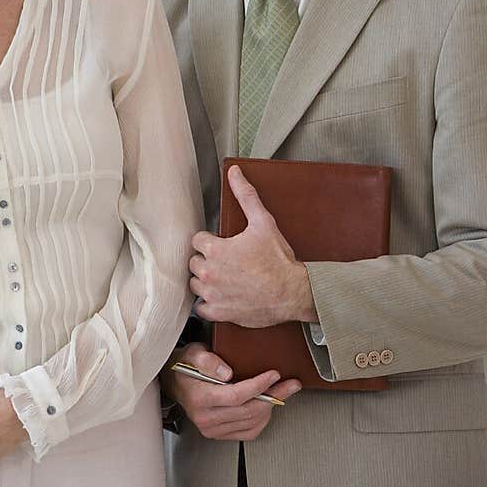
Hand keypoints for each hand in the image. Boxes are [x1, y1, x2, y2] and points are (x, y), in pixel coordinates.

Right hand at [161, 343, 299, 440]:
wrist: (175, 382)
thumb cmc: (186, 365)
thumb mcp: (193, 353)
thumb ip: (207, 360)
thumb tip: (226, 371)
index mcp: (200, 398)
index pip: (236, 395)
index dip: (258, 385)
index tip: (274, 374)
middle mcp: (206, 418)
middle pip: (248, 411)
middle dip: (274, 396)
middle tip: (290, 384)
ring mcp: (212, 429)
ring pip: (251, 422)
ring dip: (271, 407)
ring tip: (282, 392)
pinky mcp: (219, 434)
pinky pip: (248, 432)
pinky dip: (262, 420)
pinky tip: (267, 406)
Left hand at [189, 165, 316, 326]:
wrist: (292, 292)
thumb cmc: (278, 260)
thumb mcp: (263, 222)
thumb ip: (245, 195)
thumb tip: (234, 173)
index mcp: (214, 249)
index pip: (197, 240)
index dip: (210, 241)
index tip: (221, 245)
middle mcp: (209, 273)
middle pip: (194, 262)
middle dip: (207, 260)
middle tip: (224, 261)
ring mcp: (213, 295)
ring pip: (195, 284)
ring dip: (205, 281)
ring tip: (222, 277)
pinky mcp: (219, 313)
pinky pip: (201, 308)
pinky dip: (208, 304)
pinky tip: (220, 297)